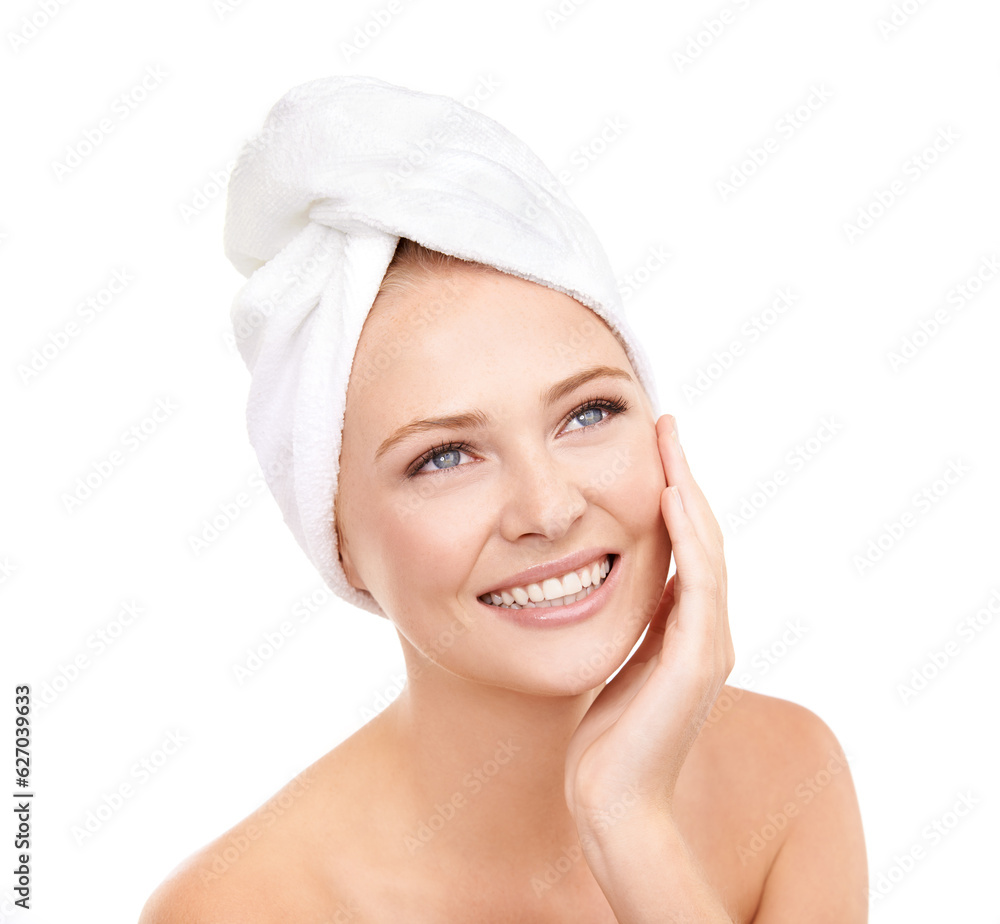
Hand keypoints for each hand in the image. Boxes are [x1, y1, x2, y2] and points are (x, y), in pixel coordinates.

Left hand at [564, 413, 734, 839]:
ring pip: (706, 548)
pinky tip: (670, 496)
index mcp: (684, 628)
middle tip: (665, 424)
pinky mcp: (698, 660)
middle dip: (681, 476)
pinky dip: (689, 536)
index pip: (684, 545)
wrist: (611, 800)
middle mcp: (706, 629)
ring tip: (669, 442)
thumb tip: (614, 580)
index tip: (652, 446)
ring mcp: (707, 644)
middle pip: (701, 535)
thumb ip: (630, 623)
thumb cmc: (605, 737)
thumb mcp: (616, 660)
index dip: (671, 493)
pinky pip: (698, 582)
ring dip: (688, 491)